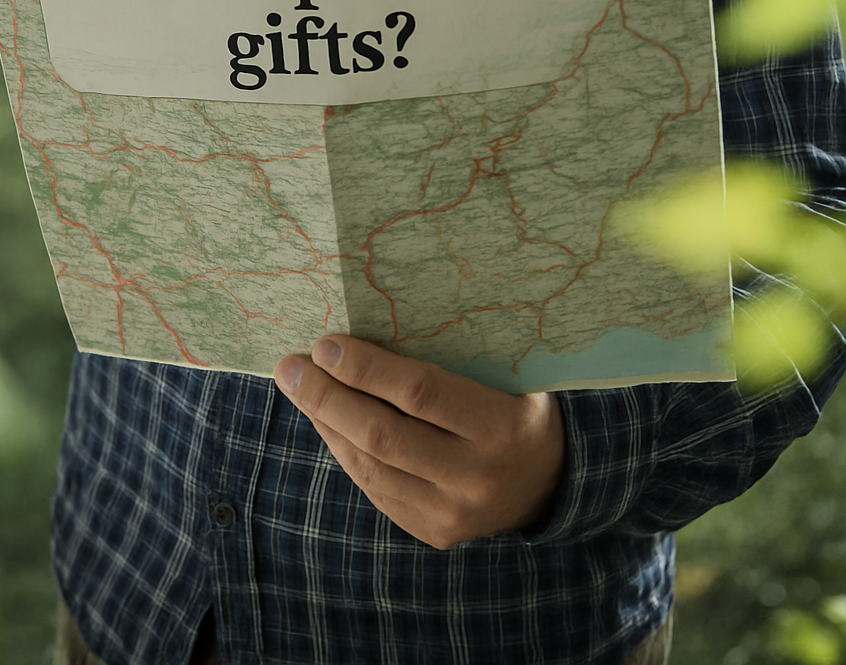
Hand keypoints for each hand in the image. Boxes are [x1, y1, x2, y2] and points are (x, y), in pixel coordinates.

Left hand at [274, 335, 565, 549]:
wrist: (556, 481)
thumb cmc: (522, 403)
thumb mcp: (509, 373)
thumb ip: (455, 353)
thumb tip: (376, 316)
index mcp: (500, 426)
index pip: (420, 393)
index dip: (366, 368)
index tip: (326, 342)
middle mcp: (475, 475)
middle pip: (383, 434)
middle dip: (327, 396)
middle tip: (291, 365)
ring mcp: (452, 513)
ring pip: (371, 466)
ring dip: (326, 423)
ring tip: (298, 387)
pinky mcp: (433, 532)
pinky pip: (376, 489)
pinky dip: (344, 451)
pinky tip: (325, 421)